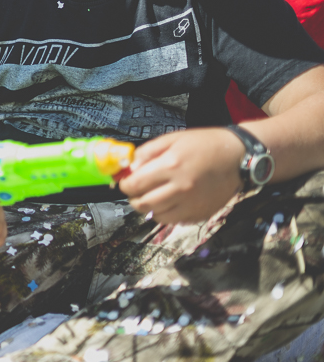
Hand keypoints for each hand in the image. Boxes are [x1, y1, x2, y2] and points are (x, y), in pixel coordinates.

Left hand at [118, 128, 244, 224]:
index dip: (124, 185)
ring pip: (157, 216)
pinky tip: (168, 202)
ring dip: (148, 208)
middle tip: (135, 191)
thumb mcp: (172, 139)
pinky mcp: (200, 214)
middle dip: (133, 198)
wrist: (238, 157)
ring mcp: (191, 204)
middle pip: (143, 204)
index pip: (135, 185)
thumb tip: (129, 168)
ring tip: (151, 196)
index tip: (124, 182)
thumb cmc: (204, 144)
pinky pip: (174, 221)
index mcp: (170, 167)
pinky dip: (165, 214)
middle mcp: (180, 189)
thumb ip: (147, 153)